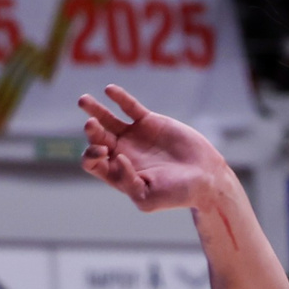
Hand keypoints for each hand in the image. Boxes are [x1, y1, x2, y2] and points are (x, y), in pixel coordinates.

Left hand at [80, 84, 231, 212]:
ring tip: (83, 101)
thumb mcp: (149, 198)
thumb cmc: (177, 194)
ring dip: (95, 110)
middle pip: (97, 138)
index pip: (92, 162)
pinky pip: (130, 107)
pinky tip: (109, 89)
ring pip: (107, 120)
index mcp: (117, 173)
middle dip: (91, 131)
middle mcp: (121, 153)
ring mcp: (134, 136)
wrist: (205, 178)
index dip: (91, 155)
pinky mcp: (149, 122)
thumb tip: (117, 159)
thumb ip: (129, 183)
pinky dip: (119, 98)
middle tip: (91, 125)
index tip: (104, 153)